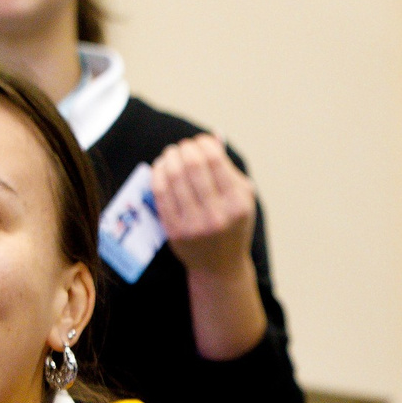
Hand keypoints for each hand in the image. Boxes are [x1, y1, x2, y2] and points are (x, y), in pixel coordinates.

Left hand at [152, 135, 256, 279]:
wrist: (220, 266)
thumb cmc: (232, 223)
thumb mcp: (243, 197)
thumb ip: (229, 167)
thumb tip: (212, 135)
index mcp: (238, 204)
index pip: (214, 160)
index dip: (203, 144)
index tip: (200, 142)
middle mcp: (217, 216)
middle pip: (191, 165)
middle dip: (184, 149)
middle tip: (183, 147)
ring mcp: (194, 225)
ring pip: (172, 177)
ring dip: (169, 158)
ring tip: (171, 154)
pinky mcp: (175, 232)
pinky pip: (160, 193)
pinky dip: (158, 174)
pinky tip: (161, 168)